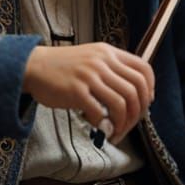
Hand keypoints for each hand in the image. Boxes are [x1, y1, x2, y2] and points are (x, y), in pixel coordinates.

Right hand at [22, 42, 154, 145]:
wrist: (35, 65)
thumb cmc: (64, 66)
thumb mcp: (92, 57)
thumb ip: (112, 69)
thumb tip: (134, 93)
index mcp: (108, 52)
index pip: (143, 68)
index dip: (149, 89)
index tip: (144, 104)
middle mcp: (102, 61)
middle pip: (136, 89)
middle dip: (138, 112)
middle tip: (130, 125)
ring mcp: (89, 76)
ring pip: (121, 103)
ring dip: (123, 123)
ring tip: (116, 132)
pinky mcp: (76, 91)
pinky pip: (100, 112)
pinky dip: (105, 126)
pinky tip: (101, 129)